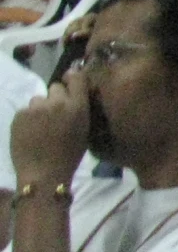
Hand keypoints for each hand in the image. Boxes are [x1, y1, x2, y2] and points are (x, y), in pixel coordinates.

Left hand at [11, 67, 90, 190]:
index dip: (72, 79)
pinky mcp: (20, 115)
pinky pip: (25, 111)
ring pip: (38, 99)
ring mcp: (36, 108)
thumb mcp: (84, 129)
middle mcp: (57, 102)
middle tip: (55, 115)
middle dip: (55, 98)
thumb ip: (80, 108)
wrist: (43, 174)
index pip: (76, 77)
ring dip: (40, 109)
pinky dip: (27, 120)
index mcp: (78, 106)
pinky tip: (30, 133)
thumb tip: (74, 94)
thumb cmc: (69, 155)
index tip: (70, 85)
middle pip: (55, 87)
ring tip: (40, 126)